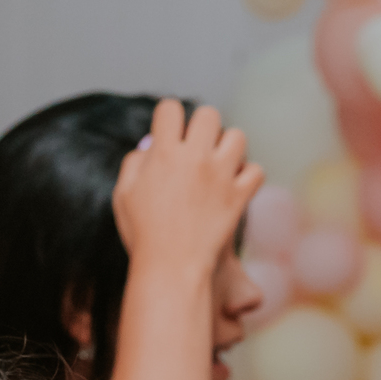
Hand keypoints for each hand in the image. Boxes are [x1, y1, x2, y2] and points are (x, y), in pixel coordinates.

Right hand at [113, 99, 263, 277]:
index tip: (170, 136)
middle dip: (203, 128)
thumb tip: (151, 146)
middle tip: (198, 150)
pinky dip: (248, 178)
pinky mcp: (239, 198)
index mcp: (164, 153)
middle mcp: (195, 158)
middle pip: (209, 115)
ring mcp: (220, 177)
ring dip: (229, 148)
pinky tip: (235, 188)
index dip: (169, 120)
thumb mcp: (124, 195)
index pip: (170, 109)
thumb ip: (135, 163)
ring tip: (220, 167)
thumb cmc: (144, 235)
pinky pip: (256, 171)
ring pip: (238, 137)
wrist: (171, 270)